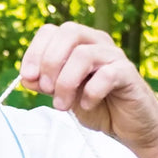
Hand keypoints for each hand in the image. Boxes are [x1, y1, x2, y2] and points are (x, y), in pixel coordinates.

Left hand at [19, 21, 157, 149]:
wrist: (130, 126)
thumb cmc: (98, 106)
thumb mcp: (63, 95)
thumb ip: (45, 84)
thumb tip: (26, 77)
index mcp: (79, 44)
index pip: (51, 31)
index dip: (35, 52)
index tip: (27, 77)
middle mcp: (97, 43)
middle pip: (69, 32)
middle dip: (50, 62)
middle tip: (46, 89)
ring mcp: (114, 57)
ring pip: (84, 55)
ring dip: (66, 82)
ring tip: (62, 104)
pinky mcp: (128, 75)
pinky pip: (107, 75)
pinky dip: (91, 92)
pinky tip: (87, 105)